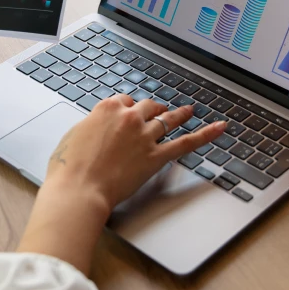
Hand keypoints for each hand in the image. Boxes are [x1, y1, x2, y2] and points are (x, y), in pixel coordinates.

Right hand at [17, 95, 225, 273]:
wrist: (79, 188)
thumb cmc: (68, 168)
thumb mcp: (73, 136)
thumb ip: (91, 127)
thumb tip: (96, 128)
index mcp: (107, 108)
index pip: (124, 100)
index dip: (128, 107)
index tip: (129, 112)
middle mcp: (129, 118)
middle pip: (148, 106)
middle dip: (153, 109)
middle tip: (159, 111)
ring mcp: (145, 136)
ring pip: (167, 119)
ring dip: (178, 115)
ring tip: (188, 111)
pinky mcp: (156, 156)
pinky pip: (185, 142)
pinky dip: (205, 134)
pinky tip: (220, 128)